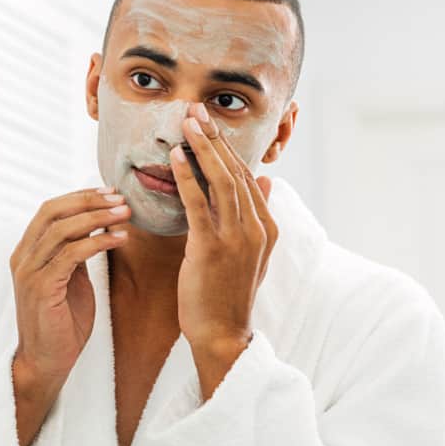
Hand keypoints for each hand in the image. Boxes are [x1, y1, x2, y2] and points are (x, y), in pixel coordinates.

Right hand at [9, 187, 130, 385]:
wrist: (47, 362)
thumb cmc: (61, 323)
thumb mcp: (69, 279)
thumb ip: (73, 252)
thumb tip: (93, 224)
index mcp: (26, 251)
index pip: (49, 209)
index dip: (79, 196)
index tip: (109, 192)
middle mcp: (22, 257)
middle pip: (53, 211)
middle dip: (89, 200)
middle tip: (120, 198)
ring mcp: (29, 272)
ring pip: (62, 229)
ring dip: (97, 217)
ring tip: (125, 214)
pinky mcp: (42, 288)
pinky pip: (71, 254)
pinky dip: (98, 242)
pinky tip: (119, 239)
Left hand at [169, 103, 278, 353]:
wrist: (223, 334)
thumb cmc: (228, 293)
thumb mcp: (251, 252)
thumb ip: (257, 214)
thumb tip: (266, 180)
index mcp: (268, 227)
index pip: (247, 176)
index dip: (227, 147)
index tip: (209, 123)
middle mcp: (257, 228)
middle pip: (236, 171)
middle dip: (215, 138)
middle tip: (195, 110)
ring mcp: (237, 238)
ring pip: (222, 181)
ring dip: (203, 148)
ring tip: (187, 123)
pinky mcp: (212, 249)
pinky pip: (199, 205)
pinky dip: (188, 178)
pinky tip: (176, 159)